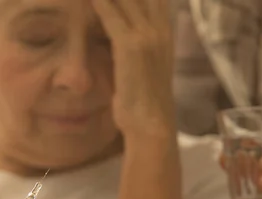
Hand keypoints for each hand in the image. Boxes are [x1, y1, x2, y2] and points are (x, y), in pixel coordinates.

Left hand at [92, 0, 173, 138]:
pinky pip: (111, 14)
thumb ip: (132, 40)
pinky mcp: (132, 48)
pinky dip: (97, 2)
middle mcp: (159, 27)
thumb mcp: (142, 63)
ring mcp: (148, 36)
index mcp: (163, 28)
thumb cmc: (142, 97)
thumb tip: (116, 27)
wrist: (152, 125)